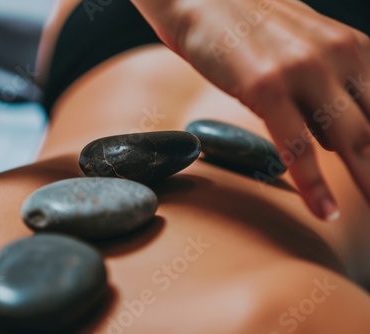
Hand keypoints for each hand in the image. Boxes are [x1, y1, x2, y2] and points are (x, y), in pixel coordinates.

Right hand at [132, 0, 369, 219]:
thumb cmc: (248, 26)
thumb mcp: (303, 49)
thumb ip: (327, 90)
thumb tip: (335, 136)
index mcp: (353, 48)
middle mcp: (339, 56)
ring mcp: (303, 71)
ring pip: (350, 140)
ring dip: (366, 183)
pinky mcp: (266, 87)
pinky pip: (296, 146)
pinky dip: (313, 184)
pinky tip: (325, 211)